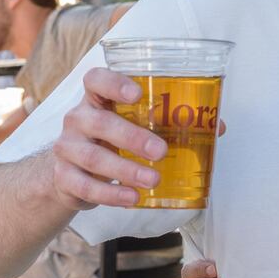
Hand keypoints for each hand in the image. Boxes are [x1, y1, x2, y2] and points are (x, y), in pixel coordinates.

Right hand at [49, 67, 167, 209]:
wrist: (71, 173)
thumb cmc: (110, 141)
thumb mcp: (131, 126)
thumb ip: (168, 123)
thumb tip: (215, 126)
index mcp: (96, 99)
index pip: (96, 80)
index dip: (114, 83)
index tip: (137, 94)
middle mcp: (77, 119)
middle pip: (100, 122)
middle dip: (132, 137)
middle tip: (160, 151)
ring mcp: (67, 148)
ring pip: (93, 157)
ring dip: (126, 170)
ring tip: (153, 180)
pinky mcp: (63, 177)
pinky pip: (85, 186)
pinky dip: (111, 194)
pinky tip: (132, 197)